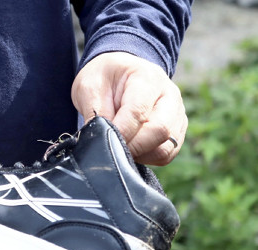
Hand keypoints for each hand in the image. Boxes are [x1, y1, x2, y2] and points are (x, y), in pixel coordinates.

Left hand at [71, 52, 187, 165]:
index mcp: (147, 78)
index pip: (138, 112)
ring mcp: (177, 115)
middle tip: (110, 147)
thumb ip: (95, 113)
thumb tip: (101, 140)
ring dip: (138, 154)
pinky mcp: (177, 132)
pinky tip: (130, 147)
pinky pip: (165, 155)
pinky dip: (146, 158)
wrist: (118, 75)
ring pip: (164, 148)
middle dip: (131, 146)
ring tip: (119, 144)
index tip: (103, 141)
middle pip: (160, 131)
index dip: (120, 132)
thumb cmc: (104, 79)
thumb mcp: (89, 87)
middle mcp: (170, 95)